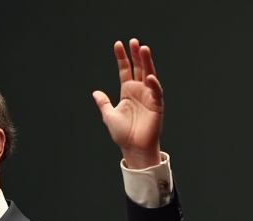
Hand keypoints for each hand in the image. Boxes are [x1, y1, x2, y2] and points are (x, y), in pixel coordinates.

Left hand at [93, 39, 163, 168]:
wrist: (133, 148)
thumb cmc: (123, 134)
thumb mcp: (109, 115)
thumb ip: (103, 103)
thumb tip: (95, 92)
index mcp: (127, 91)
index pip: (125, 70)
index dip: (122, 57)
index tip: (118, 44)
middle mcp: (139, 91)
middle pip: (139, 68)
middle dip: (136, 55)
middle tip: (134, 41)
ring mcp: (149, 97)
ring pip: (149, 75)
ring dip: (147, 63)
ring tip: (144, 49)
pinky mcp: (157, 106)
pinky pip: (156, 93)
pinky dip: (154, 85)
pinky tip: (150, 77)